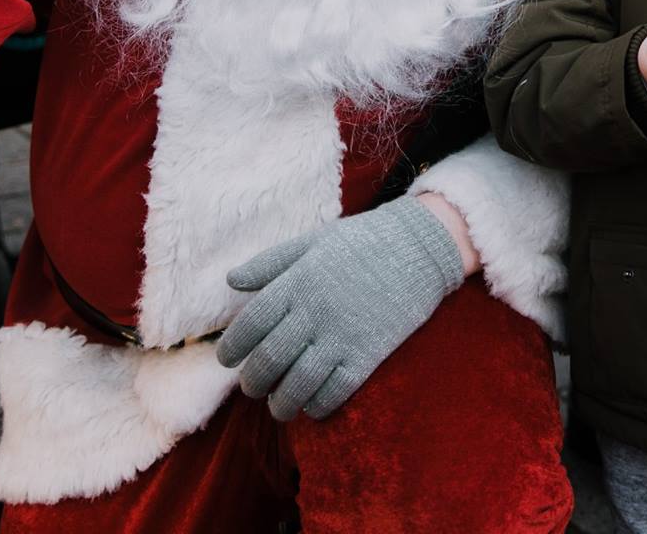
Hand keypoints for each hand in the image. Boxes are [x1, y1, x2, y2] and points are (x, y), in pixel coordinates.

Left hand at [216, 195, 464, 419]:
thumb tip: (231, 281)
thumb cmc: (362, 242)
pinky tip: (313, 405)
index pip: (251, 324)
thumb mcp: (313, 242)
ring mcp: (342, 336)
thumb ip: (270, 263)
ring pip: (298, 384)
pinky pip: (335, 392)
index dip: (232, 348)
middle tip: (252, 387)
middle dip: (254, 382)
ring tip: (278, 405)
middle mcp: (314, 312)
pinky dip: (318, 405)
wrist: (418, 248)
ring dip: (282, 402)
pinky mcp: (368, 354)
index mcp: (297, 282)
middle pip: (270, 360)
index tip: (227, 360)